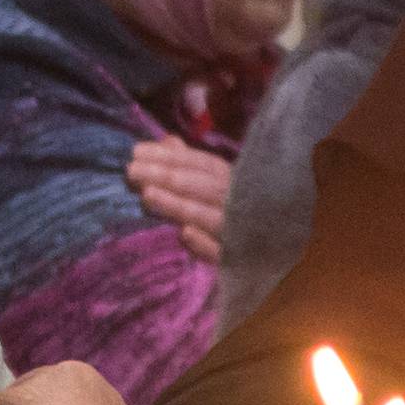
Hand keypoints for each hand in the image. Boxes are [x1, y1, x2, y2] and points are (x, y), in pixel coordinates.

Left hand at [126, 139, 233, 264]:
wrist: (273, 257)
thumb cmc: (238, 213)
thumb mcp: (219, 186)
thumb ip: (192, 166)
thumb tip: (168, 141)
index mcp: (234, 181)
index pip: (201, 164)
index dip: (169, 157)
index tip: (135, 152)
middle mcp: (240, 202)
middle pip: (203, 186)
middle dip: (167, 176)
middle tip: (131, 171)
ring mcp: (242, 232)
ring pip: (209, 217)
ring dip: (180, 205)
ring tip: (147, 196)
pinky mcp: (241, 263)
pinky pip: (224, 254)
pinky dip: (206, 244)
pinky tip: (185, 234)